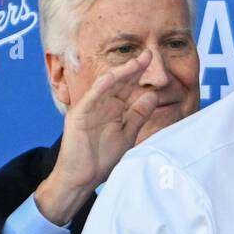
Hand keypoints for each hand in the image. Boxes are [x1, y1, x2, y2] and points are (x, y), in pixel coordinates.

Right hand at [35, 50, 160, 224]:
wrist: (82, 178)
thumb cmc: (101, 159)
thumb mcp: (127, 134)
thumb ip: (138, 115)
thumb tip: (153, 95)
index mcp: (114, 109)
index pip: (129, 87)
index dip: (140, 74)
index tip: (154, 61)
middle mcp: (102, 105)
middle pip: (120, 82)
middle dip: (134, 68)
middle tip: (149, 54)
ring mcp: (90, 108)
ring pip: (106, 86)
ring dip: (120, 73)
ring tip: (135, 62)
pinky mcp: (79, 115)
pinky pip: (91, 98)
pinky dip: (100, 87)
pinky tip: (112, 78)